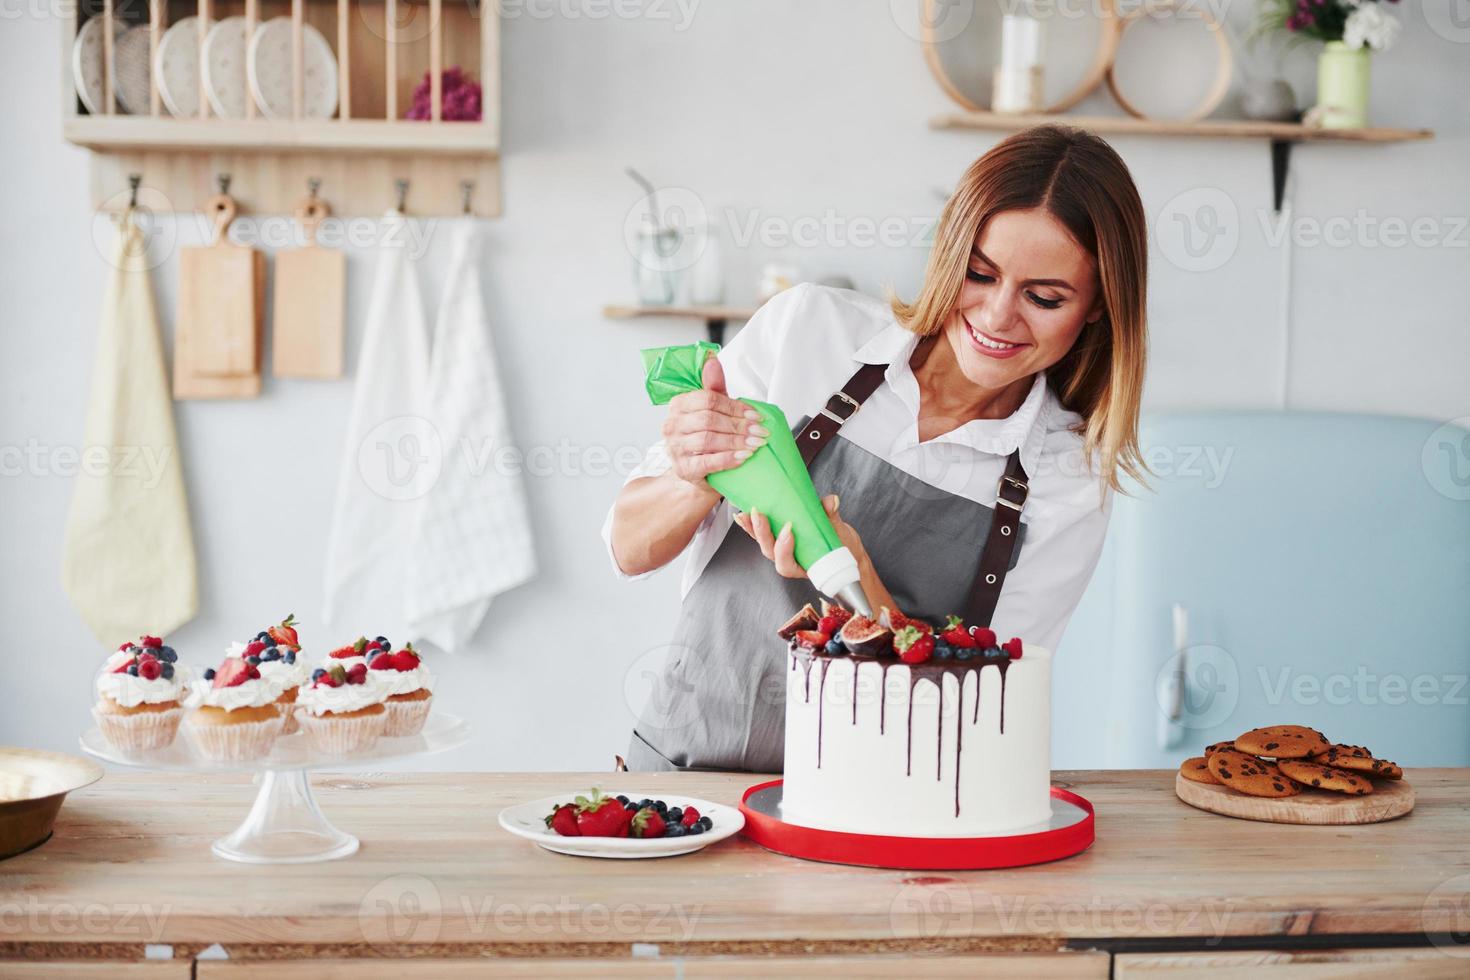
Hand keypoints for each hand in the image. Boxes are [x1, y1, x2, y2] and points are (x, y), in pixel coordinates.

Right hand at [662, 356, 768, 491]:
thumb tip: (712, 359)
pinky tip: (743, 457)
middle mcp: (672, 425)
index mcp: (678, 406)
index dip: (734, 406)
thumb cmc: (706, 438)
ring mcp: (675, 448)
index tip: (756, 415)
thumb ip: (713, 388)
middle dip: (739, 425)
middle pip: (709, 419)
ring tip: (756, 444)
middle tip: (760, 431)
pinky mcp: (684, 469)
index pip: (707, 399)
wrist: (697, 474)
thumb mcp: (712, 410)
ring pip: (708, 439)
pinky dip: (728, 459)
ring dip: (736, 441)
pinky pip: (707, 462)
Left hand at [733, 494, 864, 580]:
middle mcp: (790, 560)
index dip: (784, 549)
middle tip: (760, 514)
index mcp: (803, 566)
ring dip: (753, 528)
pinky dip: (751, 525)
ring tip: (746, 513)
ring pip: (764, 543)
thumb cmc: (842, 548)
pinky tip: (742, 515)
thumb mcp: (841, 534)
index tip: (789, 530)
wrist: (846, 552)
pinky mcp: (779, 538)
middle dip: (763, 533)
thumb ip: (832, 518)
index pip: (787, 564)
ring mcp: (782, 550)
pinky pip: (762, 534)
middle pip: (770, 551)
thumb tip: (830, 501)